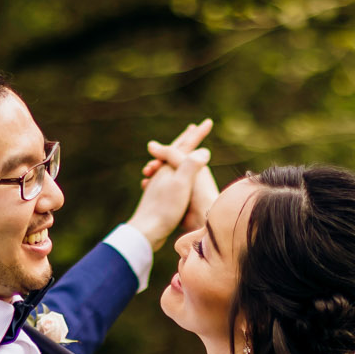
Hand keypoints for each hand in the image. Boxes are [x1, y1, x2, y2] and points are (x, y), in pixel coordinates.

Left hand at [126, 118, 213, 250]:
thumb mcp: (181, 185)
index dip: (198, 134)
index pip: (186, 145)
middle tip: (194, 128)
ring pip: (171, 164)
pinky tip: (175, 177)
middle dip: (186, 139)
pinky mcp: (158, 196)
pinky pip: (168, 178)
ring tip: (185, 151)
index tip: (208, 122)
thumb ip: (191, 166)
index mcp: (169, 167)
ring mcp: (158, 184)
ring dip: (179, 154)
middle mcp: (162, 172)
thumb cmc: (165, 209)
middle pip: (176, 151)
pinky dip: (175, 172)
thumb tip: (204, 151)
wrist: (146, 231)